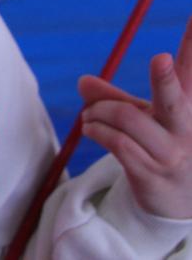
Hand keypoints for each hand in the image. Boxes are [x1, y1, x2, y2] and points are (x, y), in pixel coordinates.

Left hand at [78, 17, 191, 218]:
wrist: (177, 203)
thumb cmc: (160, 146)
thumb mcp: (144, 118)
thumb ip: (113, 98)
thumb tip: (82, 83)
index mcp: (188, 105)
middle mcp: (185, 127)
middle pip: (174, 98)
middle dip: (165, 79)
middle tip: (160, 59)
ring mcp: (170, 153)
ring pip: (127, 118)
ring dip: (98, 111)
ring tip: (89, 115)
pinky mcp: (151, 174)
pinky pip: (116, 143)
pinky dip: (96, 130)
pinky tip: (90, 129)